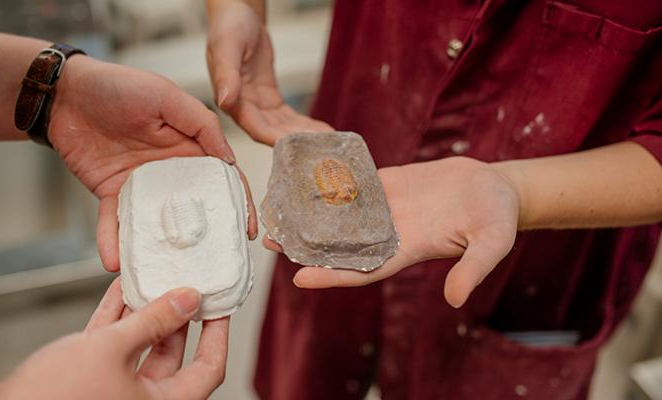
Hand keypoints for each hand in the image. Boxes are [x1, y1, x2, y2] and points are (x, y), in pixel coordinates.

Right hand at [0, 278, 228, 399]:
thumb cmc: (55, 396)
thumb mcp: (112, 350)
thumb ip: (153, 322)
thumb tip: (189, 299)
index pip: (209, 369)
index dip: (218, 335)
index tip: (220, 304)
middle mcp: (142, 399)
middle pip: (173, 353)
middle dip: (177, 316)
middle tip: (185, 281)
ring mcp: (114, 388)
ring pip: (139, 345)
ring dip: (144, 311)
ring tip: (154, 277)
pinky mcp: (87, 378)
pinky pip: (111, 344)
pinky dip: (115, 317)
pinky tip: (119, 289)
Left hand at [49, 56, 257, 270]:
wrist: (65, 93)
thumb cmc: (118, 85)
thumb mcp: (167, 96)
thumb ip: (202, 125)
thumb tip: (229, 160)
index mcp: (190, 148)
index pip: (223, 179)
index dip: (239, 204)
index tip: (249, 231)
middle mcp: (169, 171)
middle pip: (195, 209)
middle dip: (207, 237)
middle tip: (214, 264)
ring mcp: (141, 186)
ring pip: (156, 225)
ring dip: (160, 249)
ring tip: (166, 275)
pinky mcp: (111, 194)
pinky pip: (115, 223)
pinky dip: (112, 243)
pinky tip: (114, 262)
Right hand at [207, 1, 332, 145]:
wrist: (238, 15)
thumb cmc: (229, 27)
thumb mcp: (227, 46)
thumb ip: (226, 75)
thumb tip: (224, 101)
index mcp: (230, 99)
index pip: (253, 126)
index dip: (273, 139)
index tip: (294, 147)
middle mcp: (243, 108)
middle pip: (271, 132)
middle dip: (295, 142)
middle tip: (319, 149)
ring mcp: (257, 105)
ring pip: (282, 127)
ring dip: (303, 135)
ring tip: (327, 142)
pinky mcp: (269, 100)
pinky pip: (288, 117)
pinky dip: (303, 124)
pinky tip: (321, 131)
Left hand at [267, 157, 519, 307]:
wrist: (497, 188)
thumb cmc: (497, 219)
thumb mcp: (491, 246)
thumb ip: (471, 269)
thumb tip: (455, 299)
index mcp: (407, 249)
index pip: (362, 270)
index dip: (331, 276)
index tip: (299, 278)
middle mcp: (390, 230)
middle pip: (341, 242)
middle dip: (307, 244)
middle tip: (270, 240)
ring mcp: (387, 206)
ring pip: (342, 211)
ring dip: (311, 211)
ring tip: (277, 205)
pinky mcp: (389, 182)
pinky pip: (356, 182)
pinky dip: (333, 179)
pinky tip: (307, 173)